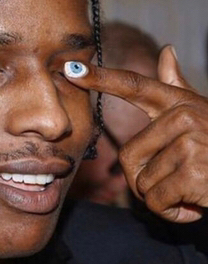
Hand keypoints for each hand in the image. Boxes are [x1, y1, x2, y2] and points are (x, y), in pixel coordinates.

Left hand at [65, 46, 207, 222]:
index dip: (100, 78)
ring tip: (192, 190)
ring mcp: (190, 141)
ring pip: (141, 182)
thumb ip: (178, 88)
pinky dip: (171, 212)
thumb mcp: (201, 115)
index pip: (134, 86)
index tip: (69, 68)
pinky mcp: (194, 171)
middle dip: (145, 180)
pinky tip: (195, 204)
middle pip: (128, 157)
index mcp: (180, 104)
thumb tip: (166, 50)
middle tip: (177, 181)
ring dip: (161, 198)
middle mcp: (184, 116)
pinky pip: (156, 200)